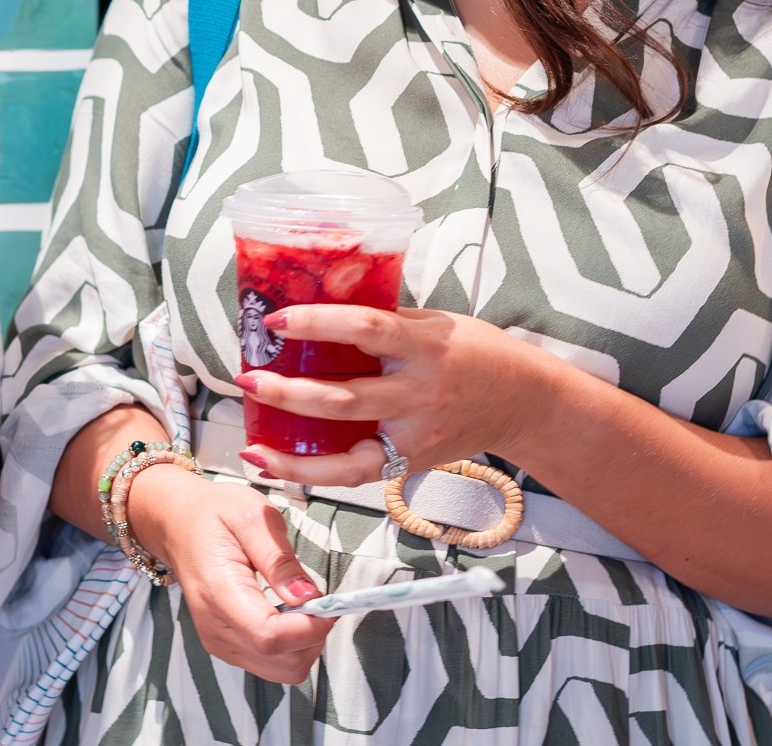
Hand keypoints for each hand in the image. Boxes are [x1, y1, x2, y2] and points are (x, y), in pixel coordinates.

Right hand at [126, 464, 333, 683]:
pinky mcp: (224, 646)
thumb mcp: (251, 516)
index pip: (271, 637)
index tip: (328, 603)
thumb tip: (307, 596)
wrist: (178, 523)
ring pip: (281, 670)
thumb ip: (279, 558)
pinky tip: (287, 614)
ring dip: (304, 644)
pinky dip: (290, 647)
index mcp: (219, 591)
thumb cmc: (214, 514)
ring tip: (302, 605)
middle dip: (313, 637)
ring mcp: (217, 640)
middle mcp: (214, 626)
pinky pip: (270, 665)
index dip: (310, 628)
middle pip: (281, 662)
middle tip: (318, 600)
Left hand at [235, 305, 556, 486]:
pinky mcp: (412, 461)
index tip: (276, 319)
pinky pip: (355, 473)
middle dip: (288, 392)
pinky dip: (311, 474)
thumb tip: (321, 297)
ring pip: (347, 448)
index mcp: (424, 346)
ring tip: (249, 439)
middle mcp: (419, 393)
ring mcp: (415, 433)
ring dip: (292, 447)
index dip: (317, 323)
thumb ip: (383, 318)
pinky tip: (273, 464)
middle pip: (345, 398)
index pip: (366, 329)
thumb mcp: (434, 321)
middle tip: (246, 377)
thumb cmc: (475, 350)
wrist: (524, 402)